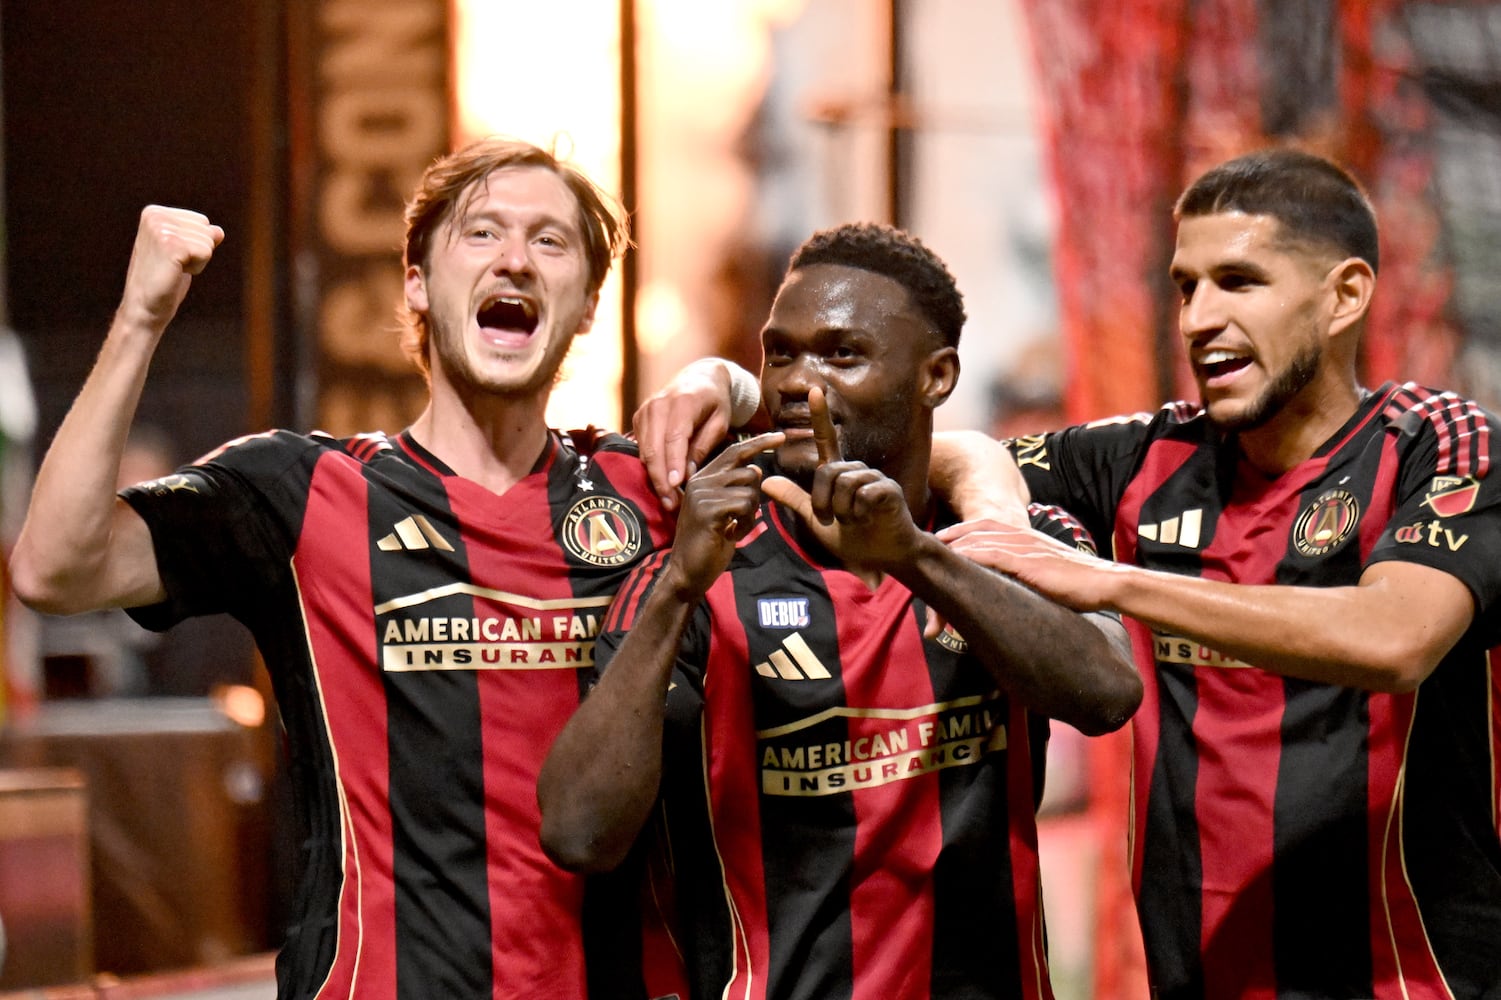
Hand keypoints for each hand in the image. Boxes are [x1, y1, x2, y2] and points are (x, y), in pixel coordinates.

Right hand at [117, 206, 224, 334]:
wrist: (144, 306)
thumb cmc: (164, 279)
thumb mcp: (182, 251)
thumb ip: (199, 236)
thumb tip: (218, 231)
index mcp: (154, 212)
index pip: (202, 221)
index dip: (194, 244)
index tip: (172, 256)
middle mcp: (155, 216)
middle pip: (207, 230)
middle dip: (197, 252)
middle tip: (173, 265)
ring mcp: (161, 229)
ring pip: (209, 242)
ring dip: (197, 261)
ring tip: (172, 269)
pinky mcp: (171, 244)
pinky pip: (206, 252)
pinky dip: (197, 268)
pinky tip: (175, 273)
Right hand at [634, 359, 758, 510]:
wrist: (700, 378)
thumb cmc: (715, 402)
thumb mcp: (720, 422)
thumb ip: (704, 445)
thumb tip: (687, 474)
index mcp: (683, 402)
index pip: (674, 438)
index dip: (673, 464)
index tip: (676, 487)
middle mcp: (658, 404)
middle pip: (653, 448)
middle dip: (661, 479)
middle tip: (671, 504)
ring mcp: (645, 410)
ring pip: (644, 451)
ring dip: (654, 477)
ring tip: (668, 500)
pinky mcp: (639, 418)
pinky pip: (641, 447)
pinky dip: (650, 466)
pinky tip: (662, 483)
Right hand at [665, 430, 783, 600]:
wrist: (687, 572)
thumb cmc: (708, 543)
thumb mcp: (725, 511)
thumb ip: (736, 489)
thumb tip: (756, 468)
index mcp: (703, 478)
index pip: (734, 452)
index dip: (758, 443)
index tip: (781, 436)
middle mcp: (700, 481)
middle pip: (748, 471)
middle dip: (755, 496)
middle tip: (741, 519)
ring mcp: (702, 494)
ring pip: (750, 490)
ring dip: (750, 514)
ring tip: (734, 529)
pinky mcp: (708, 509)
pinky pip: (744, 505)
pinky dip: (746, 524)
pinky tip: (731, 535)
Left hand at [760, 386, 918, 571]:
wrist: (884, 556)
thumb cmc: (854, 537)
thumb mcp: (817, 521)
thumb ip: (794, 500)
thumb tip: (766, 481)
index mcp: (839, 474)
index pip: (827, 440)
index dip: (820, 416)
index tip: (814, 390)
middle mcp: (856, 470)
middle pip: (826, 472)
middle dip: (822, 502)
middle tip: (832, 520)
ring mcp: (874, 478)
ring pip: (844, 483)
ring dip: (842, 510)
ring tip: (854, 521)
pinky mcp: (889, 490)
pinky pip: (863, 493)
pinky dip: (860, 512)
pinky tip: (868, 519)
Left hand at [935, 518, 1124, 611]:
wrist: (1108, 583)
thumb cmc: (1083, 584)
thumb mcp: (1051, 573)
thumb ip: (1032, 573)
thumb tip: (1019, 585)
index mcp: (1029, 538)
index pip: (989, 525)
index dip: (964, 529)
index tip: (943, 536)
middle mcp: (1025, 537)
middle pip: (979, 527)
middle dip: (952, 533)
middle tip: (929, 540)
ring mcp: (1026, 549)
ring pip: (982, 539)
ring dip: (955, 543)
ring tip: (933, 549)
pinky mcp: (1029, 564)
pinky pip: (994, 555)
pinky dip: (972, 554)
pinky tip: (955, 559)